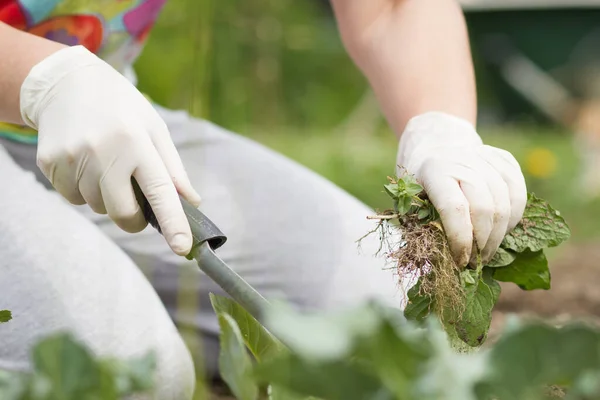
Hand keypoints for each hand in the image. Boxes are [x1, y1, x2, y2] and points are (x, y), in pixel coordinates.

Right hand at [20, 45, 200, 255]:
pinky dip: (82, 190)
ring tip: (106, 164)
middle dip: (134, 219)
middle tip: (137, 207)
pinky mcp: (50, 162)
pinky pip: (72, 197)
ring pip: (96, 206)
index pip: (160, 191)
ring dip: (106, 198)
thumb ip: (173, 169)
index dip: (172, 223)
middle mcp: (104, 151)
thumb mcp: (154, 129)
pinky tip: (85, 163)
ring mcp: (73, 158)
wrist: (67, 83)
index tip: (183, 248)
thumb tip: (191, 202)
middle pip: (122, 213)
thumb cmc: (122, 108)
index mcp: (137, 142)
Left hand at [396, 112, 526, 265]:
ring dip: (499, 235)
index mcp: (434, 171)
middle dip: (482, 242)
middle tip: (476, 261)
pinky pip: (518, 193)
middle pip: (484, 208)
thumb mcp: (410, 201)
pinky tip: (502, 231)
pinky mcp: (505, 158)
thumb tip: (441, 261)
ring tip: (487, 252)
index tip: (461, 261)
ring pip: (505, 204)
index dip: (461, 239)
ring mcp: (486, 157)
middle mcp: (462, 160)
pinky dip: (514, 217)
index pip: (454, 208)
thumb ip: (423, 225)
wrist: (436, 145)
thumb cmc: (420, 182)